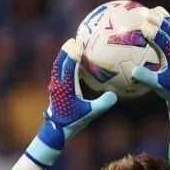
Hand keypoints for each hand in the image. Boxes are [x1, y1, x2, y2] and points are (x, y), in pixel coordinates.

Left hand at [29, 39, 116, 165]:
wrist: (57, 129)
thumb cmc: (74, 121)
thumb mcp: (91, 113)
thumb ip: (102, 103)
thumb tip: (114, 95)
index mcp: (67, 86)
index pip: (69, 65)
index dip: (74, 54)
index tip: (79, 44)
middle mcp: (58, 83)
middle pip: (60, 62)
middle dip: (66, 49)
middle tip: (74, 40)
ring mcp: (55, 86)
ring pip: (57, 66)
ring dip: (63, 55)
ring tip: (70, 47)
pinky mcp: (55, 89)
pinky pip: (58, 72)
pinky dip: (63, 64)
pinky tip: (70, 64)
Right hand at [131, 6, 169, 129]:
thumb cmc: (169, 89)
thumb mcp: (158, 86)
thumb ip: (148, 79)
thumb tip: (134, 71)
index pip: (165, 44)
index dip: (156, 35)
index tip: (145, 28)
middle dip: (160, 21)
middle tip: (147, 13)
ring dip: (164, 18)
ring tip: (151, 10)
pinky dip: (164, 22)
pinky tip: (153, 17)